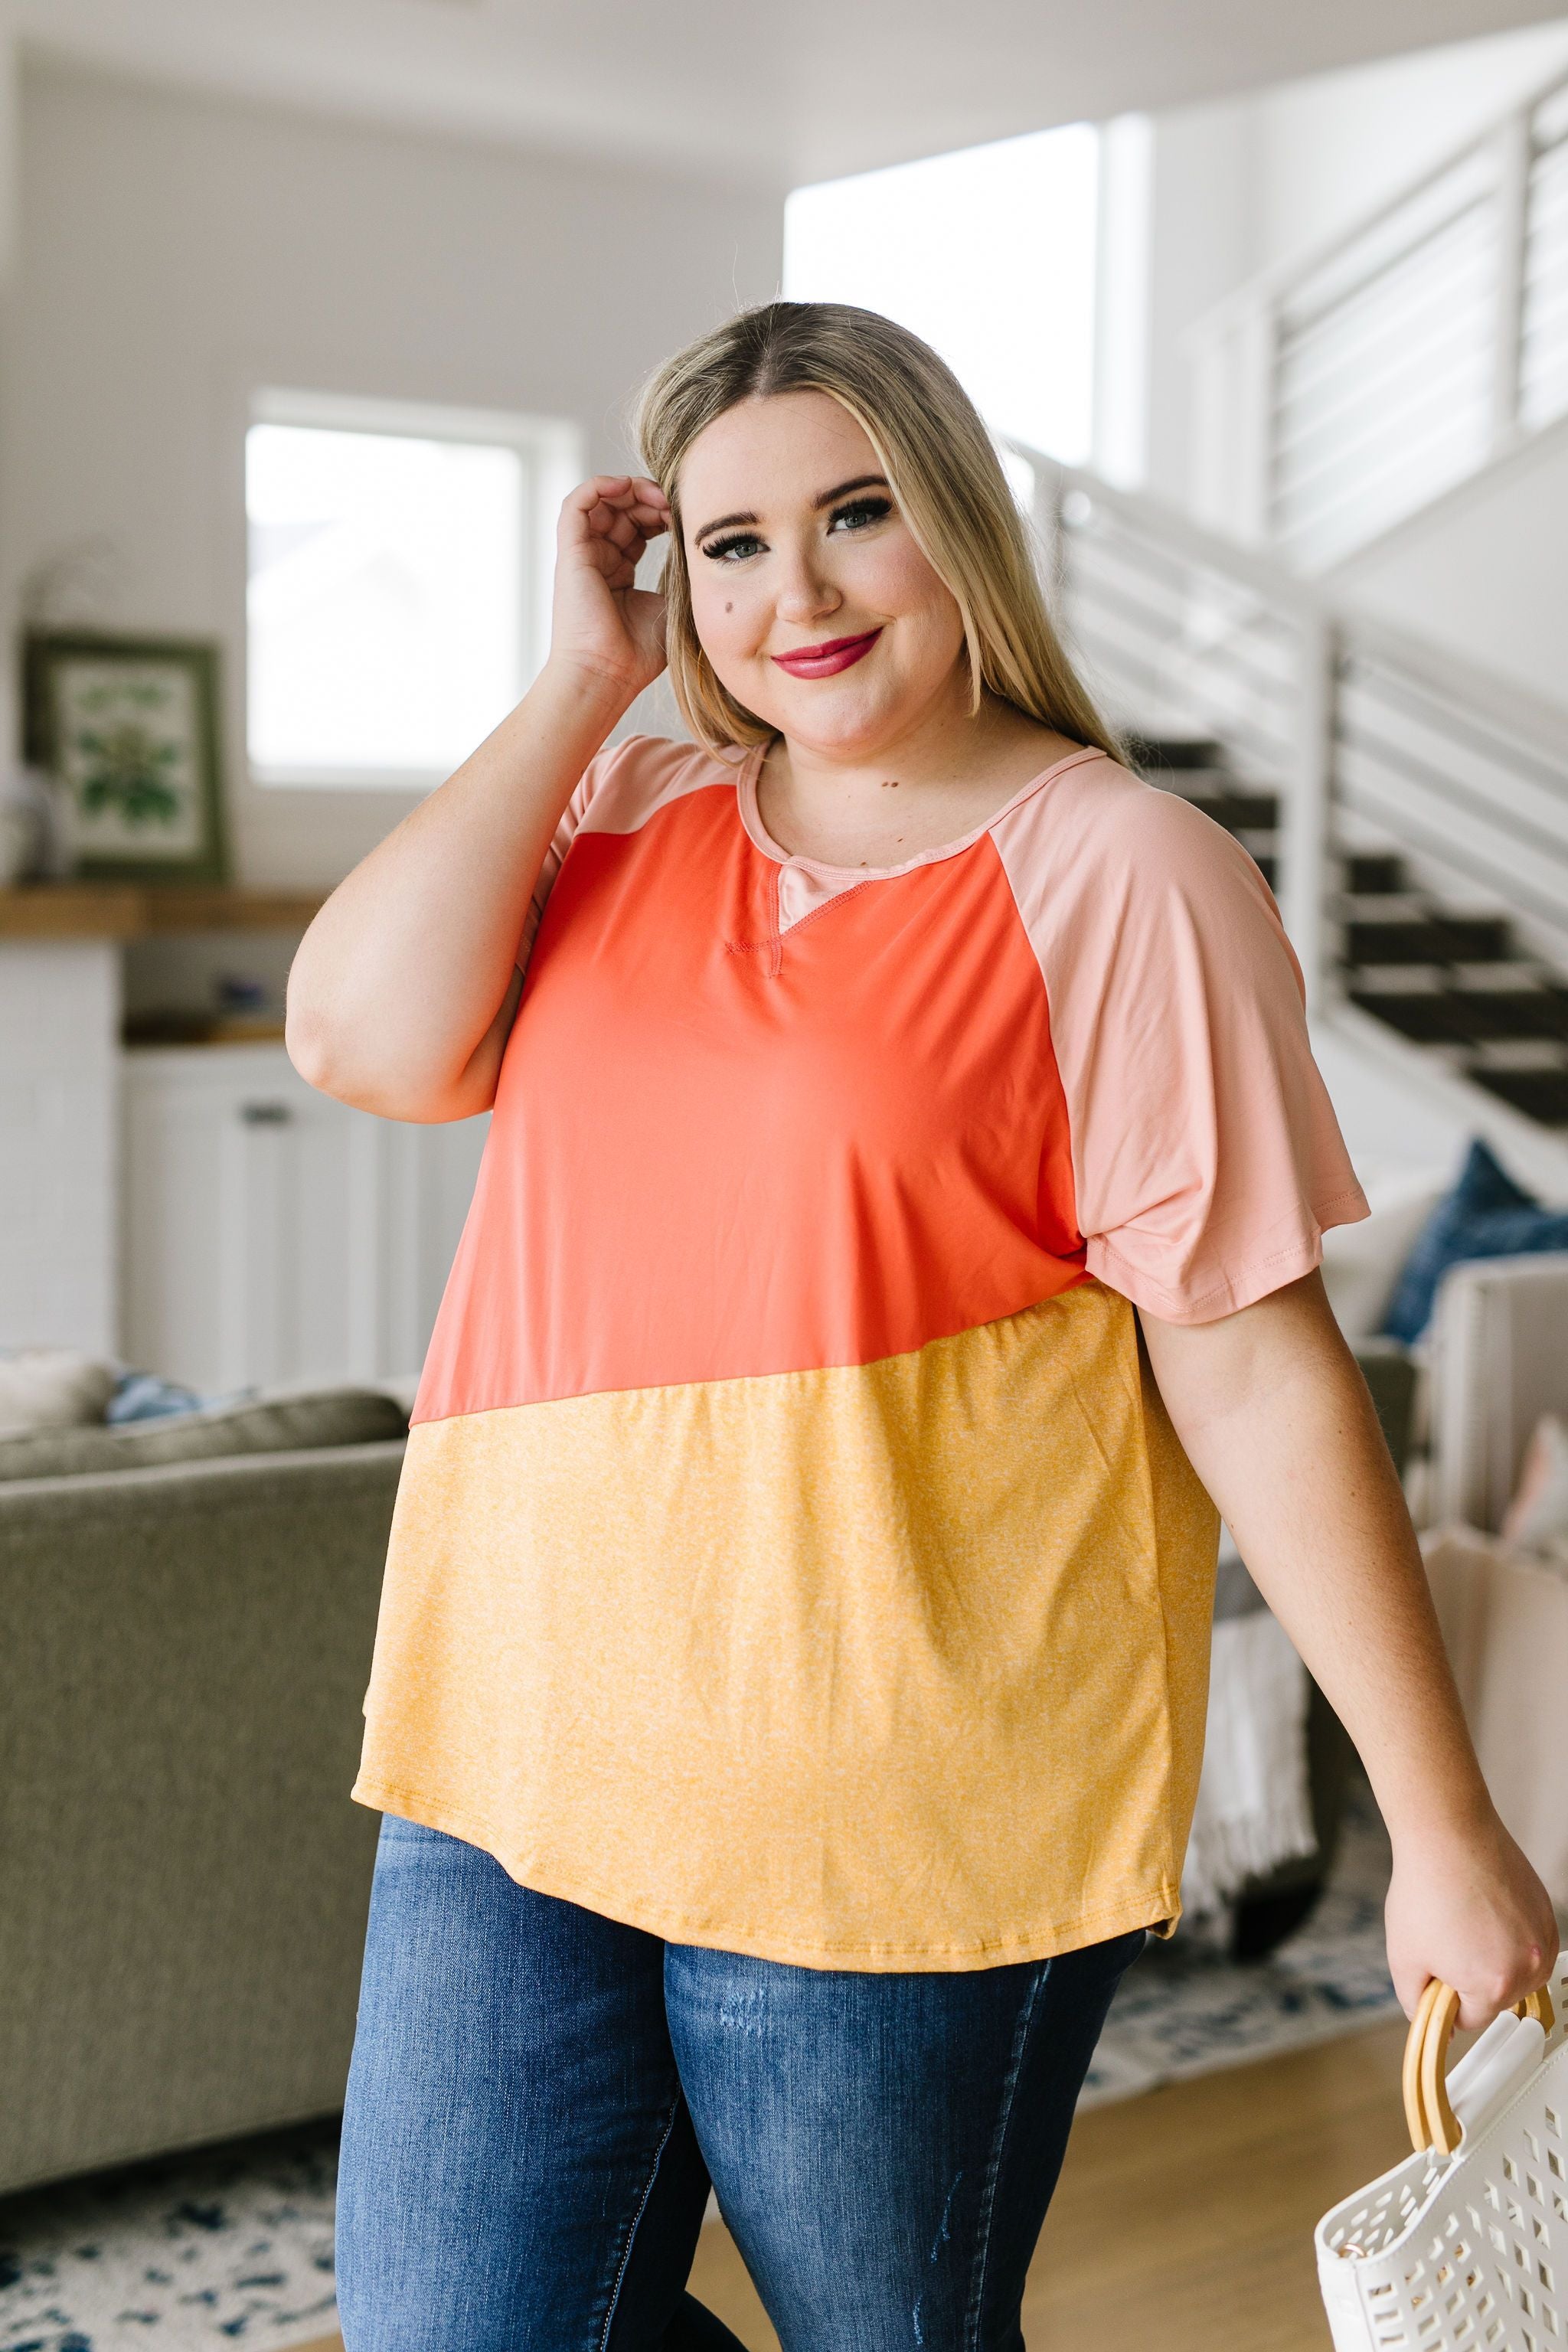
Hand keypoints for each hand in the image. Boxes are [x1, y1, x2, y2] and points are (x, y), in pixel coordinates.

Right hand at [546, 474, 669, 702]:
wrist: (607, 674)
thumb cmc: (638, 654)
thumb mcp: (671, 606)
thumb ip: (680, 576)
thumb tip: (702, 551)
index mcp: (619, 573)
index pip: (639, 526)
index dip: (662, 513)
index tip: (687, 516)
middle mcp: (599, 560)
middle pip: (623, 509)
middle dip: (651, 498)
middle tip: (677, 503)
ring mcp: (583, 555)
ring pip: (602, 501)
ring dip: (632, 489)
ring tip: (658, 496)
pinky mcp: (570, 552)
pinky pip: (577, 503)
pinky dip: (600, 485)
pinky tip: (627, 486)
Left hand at [1385, 1803, 1558, 2028]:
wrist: (1447, 1834)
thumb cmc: (1426, 1888)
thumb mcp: (1403, 1958)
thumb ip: (1415, 2003)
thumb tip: (1428, 2021)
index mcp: (1495, 1985)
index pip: (1469, 2020)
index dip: (1445, 1997)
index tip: (1435, 1975)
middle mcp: (1529, 1966)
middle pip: (1495, 1997)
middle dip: (1468, 1977)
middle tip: (1445, 1940)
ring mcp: (1542, 1938)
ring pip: (1515, 1970)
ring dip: (1491, 1957)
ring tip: (1462, 1921)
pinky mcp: (1546, 1913)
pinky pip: (1526, 1943)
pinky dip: (1507, 1934)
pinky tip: (1481, 1909)